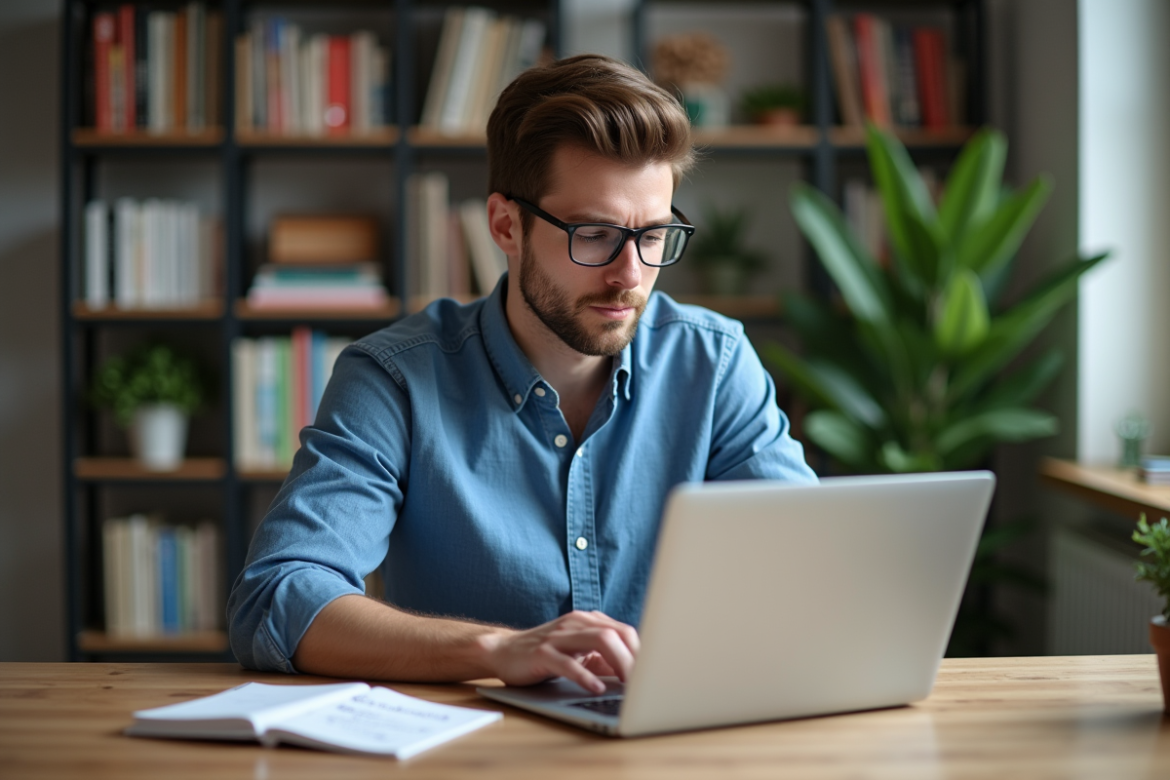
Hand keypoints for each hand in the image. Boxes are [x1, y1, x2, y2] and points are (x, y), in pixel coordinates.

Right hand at [482, 610, 639, 694]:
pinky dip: (585, 676)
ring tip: (629, 685)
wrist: (504, 651)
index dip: (642, 653)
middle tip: (646, 684)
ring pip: (598, 640)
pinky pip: (568, 663)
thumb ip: (605, 659)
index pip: (625, 632)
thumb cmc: (546, 655)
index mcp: (588, 621)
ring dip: (619, 664)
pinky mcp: (541, 652)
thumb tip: (635, 677)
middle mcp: (576, 623)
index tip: (654, 674)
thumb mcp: (580, 654)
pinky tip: (596, 688)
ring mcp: (558, 636)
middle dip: (635, 659)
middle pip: (616, 634)